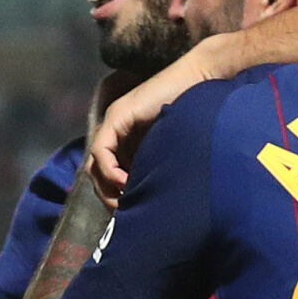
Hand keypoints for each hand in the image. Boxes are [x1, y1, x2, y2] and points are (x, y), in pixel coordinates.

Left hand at [88, 34, 236, 205]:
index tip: (132, 216)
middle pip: (98, 174)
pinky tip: (126, 182)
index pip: (109, 178)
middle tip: (125, 216)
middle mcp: (118, 134)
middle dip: (109, 197)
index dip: (116, 198)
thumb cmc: (198, 117)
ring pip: (95, 164)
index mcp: (131, 145)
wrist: (202, 82)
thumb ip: (160, 171)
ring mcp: (115, 124)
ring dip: (106, 187)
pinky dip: (110, 170)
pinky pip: (101, 150)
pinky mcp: (118, 117)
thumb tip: (159, 207)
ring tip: (125, 203)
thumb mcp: (174, 153)